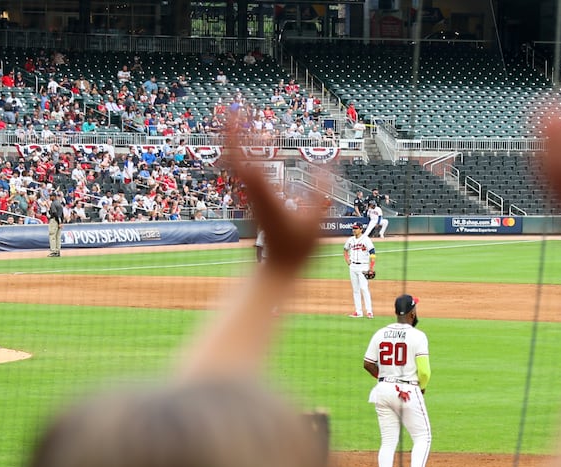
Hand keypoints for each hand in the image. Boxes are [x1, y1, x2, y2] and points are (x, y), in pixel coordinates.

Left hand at [226, 118, 324, 270]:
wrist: (276, 268)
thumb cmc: (296, 248)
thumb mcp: (317, 220)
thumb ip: (322, 190)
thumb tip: (329, 163)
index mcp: (264, 194)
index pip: (246, 158)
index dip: (240, 135)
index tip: (240, 114)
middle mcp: (251, 191)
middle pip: (234, 153)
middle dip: (232, 128)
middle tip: (232, 104)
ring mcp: (249, 193)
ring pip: (234, 159)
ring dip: (233, 136)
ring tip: (233, 114)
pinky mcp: (250, 196)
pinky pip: (240, 166)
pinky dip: (239, 149)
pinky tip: (241, 138)